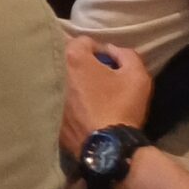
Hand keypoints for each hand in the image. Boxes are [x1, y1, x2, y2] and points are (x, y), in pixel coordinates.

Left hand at [60, 36, 153, 156]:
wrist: (109, 148)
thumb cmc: (122, 107)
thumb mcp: (137, 76)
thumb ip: (126, 54)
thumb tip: (111, 50)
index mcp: (75, 59)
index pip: (82, 41)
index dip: (99, 50)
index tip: (109, 64)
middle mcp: (57, 73)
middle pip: (69, 62)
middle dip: (84, 66)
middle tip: (101, 80)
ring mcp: (51, 96)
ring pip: (63, 82)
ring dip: (76, 86)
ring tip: (92, 99)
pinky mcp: (51, 116)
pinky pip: (60, 104)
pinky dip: (70, 105)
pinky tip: (84, 115)